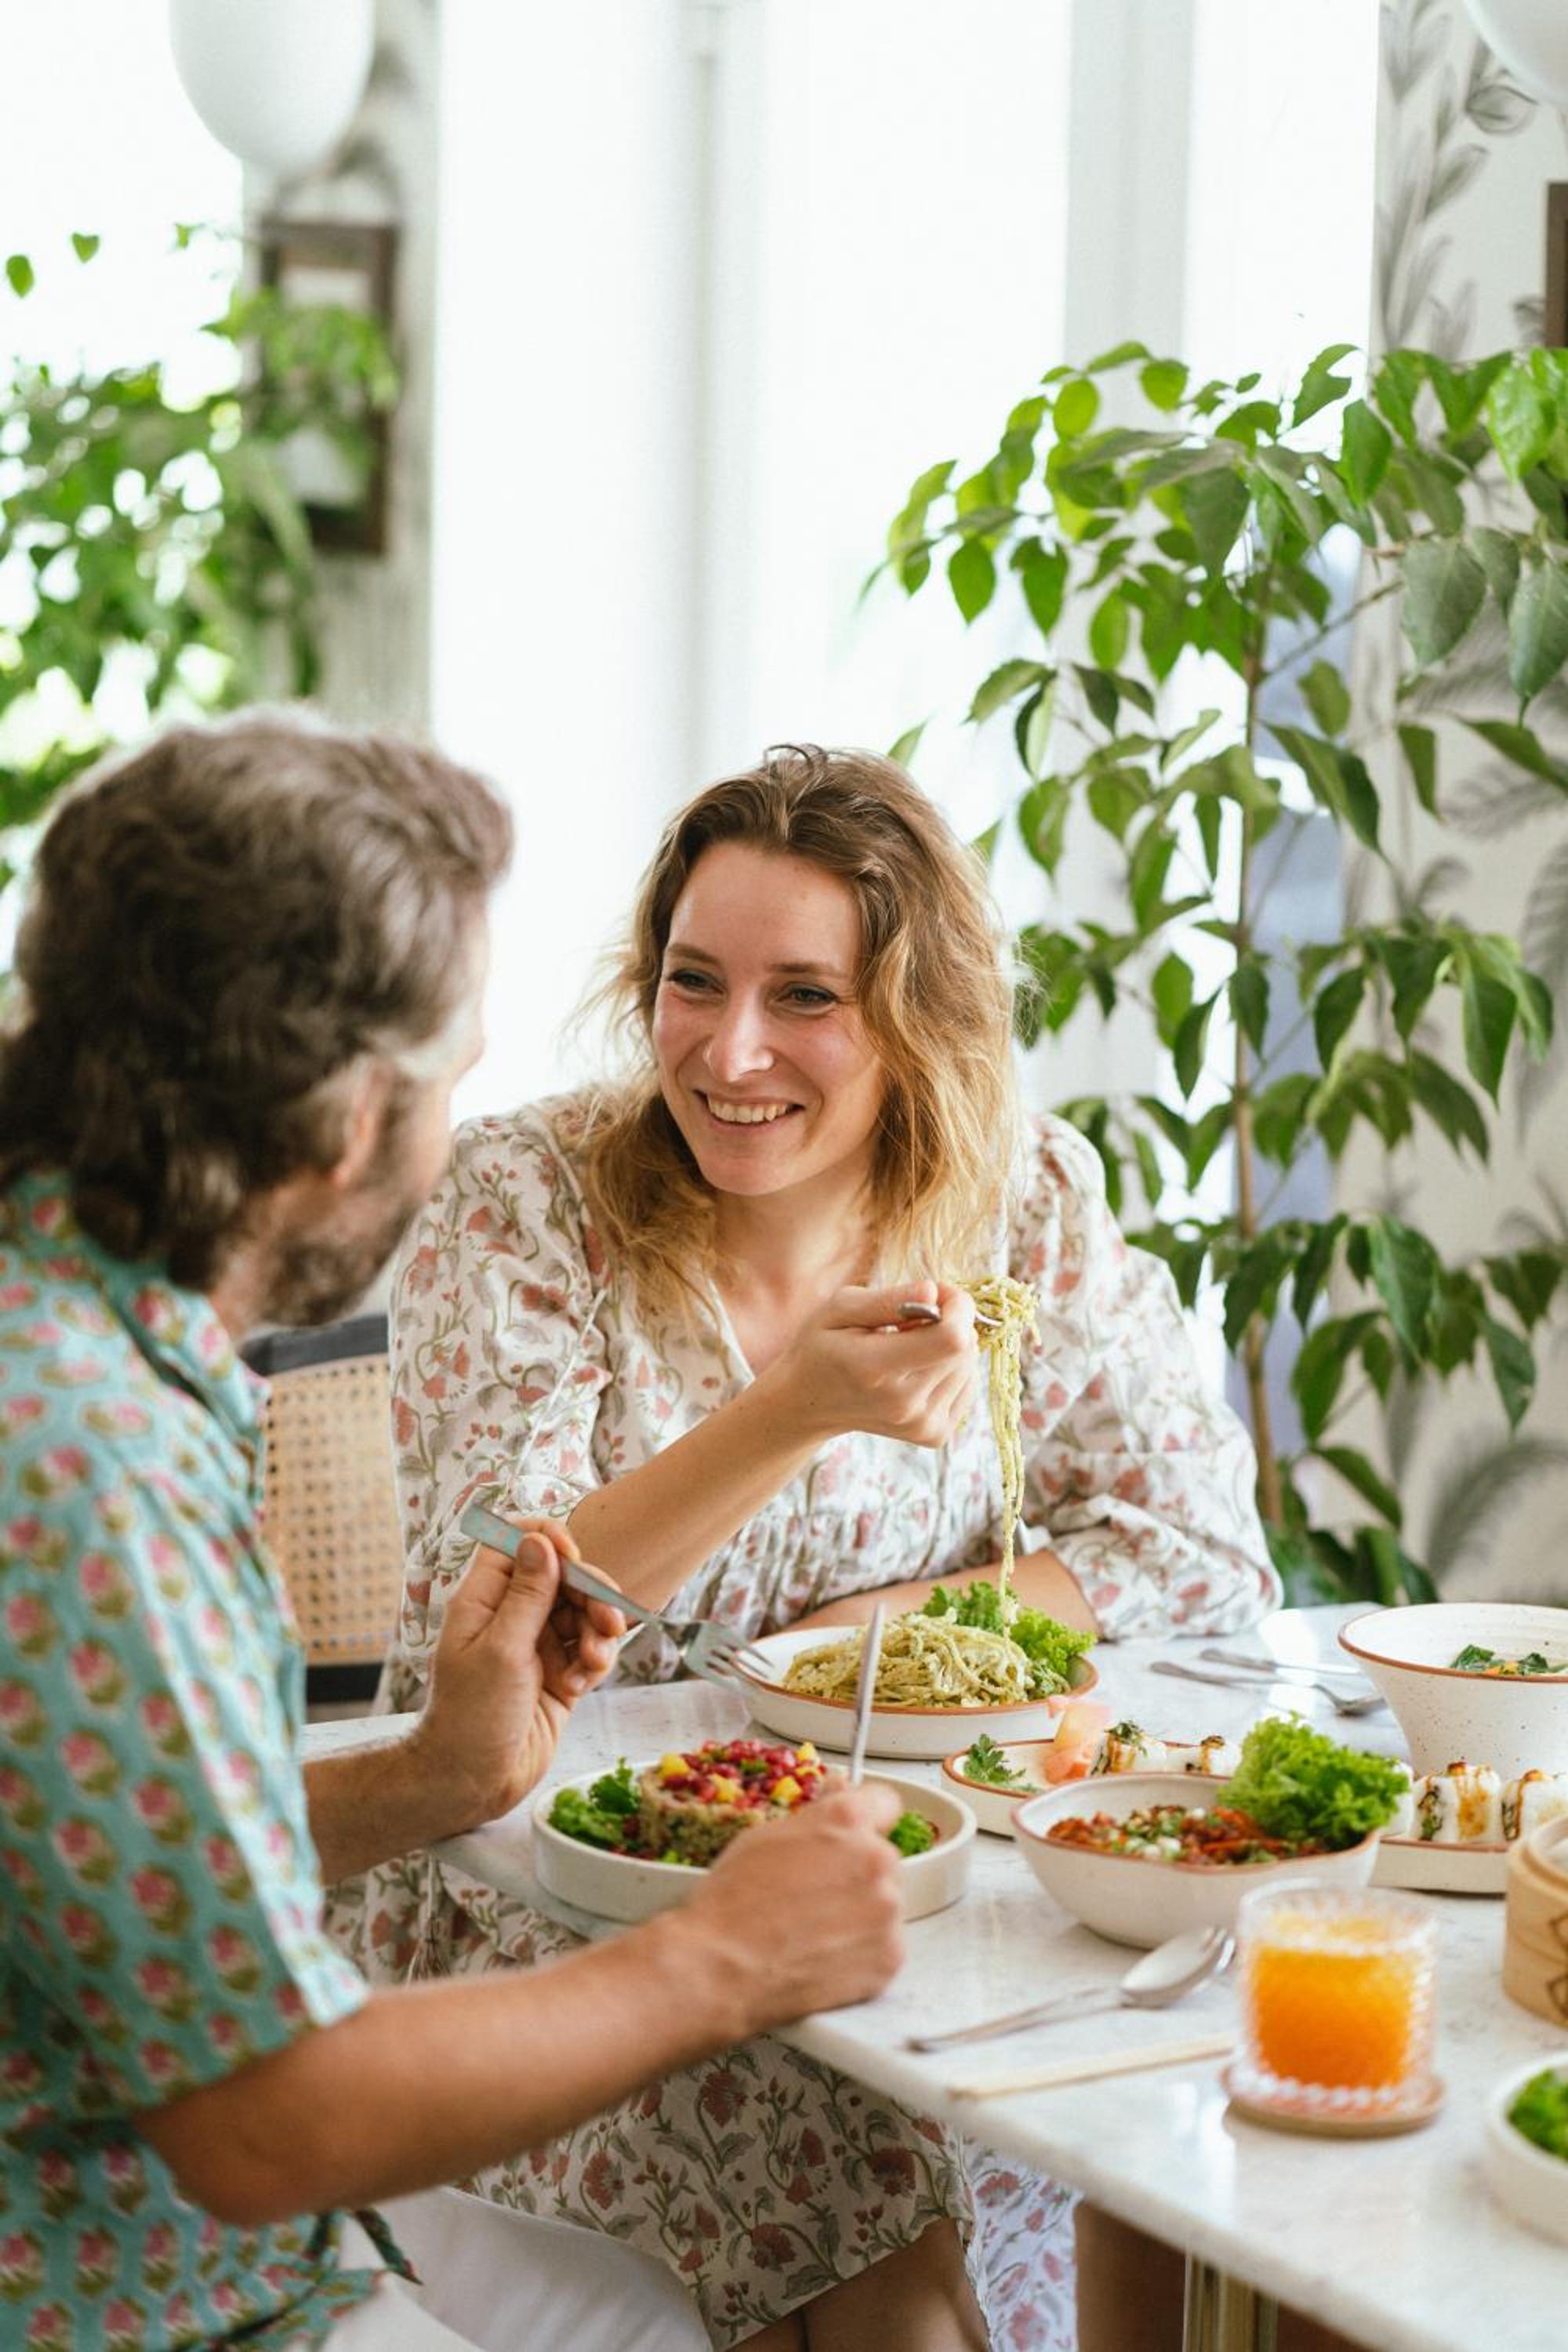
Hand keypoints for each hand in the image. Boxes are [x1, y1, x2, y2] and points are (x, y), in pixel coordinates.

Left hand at [415, 1517, 625, 1827]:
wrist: (472, 1783)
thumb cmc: (471, 1717)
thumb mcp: (501, 1650)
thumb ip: (526, 1594)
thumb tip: (539, 1541)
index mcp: (484, 1600)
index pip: (516, 1543)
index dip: (549, 1542)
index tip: (574, 1560)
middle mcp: (510, 1617)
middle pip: (562, 1577)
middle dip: (590, 1594)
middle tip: (609, 1621)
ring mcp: (536, 1646)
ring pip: (582, 1614)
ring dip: (597, 1632)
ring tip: (592, 1662)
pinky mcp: (558, 1676)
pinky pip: (589, 1650)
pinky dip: (594, 1662)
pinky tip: (581, 1686)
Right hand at [674, 1783, 905, 2032]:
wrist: (721, 1968)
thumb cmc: (733, 1903)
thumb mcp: (765, 1836)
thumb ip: (817, 1815)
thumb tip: (839, 1794)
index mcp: (847, 1820)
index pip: (884, 1802)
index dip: (866, 1816)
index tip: (857, 1832)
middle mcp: (876, 1860)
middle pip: (881, 1858)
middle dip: (856, 1872)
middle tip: (815, 1894)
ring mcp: (887, 1911)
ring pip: (884, 1904)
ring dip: (861, 1913)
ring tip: (814, 1930)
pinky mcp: (889, 1957)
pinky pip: (884, 1946)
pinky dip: (861, 1953)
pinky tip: (823, 1955)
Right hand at [763, 1277, 977, 1449]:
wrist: (810, 1403)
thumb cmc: (823, 1346)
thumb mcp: (840, 1308)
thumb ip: (888, 1299)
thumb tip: (933, 1291)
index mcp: (875, 1368)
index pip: (951, 1339)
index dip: (957, 1307)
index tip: (937, 1293)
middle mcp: (903, 1404)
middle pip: (965, 1349)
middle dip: (952, 1319)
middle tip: (915, 1316)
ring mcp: (921, 1425)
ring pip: (970, 1365)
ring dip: (950, 1344)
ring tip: (911, 1345)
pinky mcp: (934, 1434)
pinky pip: (969, 1385)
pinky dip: (952, 1368)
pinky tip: (919, 1366)